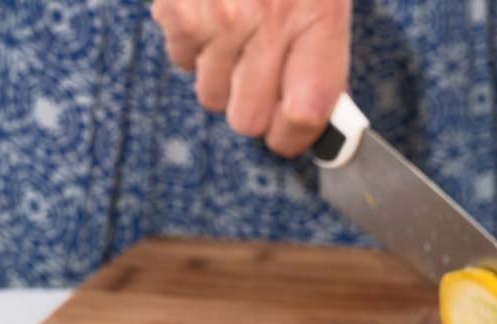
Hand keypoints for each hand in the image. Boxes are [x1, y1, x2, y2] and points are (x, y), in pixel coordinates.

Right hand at [151, 0, 350, 156]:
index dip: (295, 137)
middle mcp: (265, 21)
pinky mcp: (178, 10)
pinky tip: (207, 11)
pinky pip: (180, 60)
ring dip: (220, 75)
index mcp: (316, 12)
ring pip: (210, 95)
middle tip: (258, 83)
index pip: (305, 111)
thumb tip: (311, 112)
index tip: (291, 138)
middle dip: (251, 109)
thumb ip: (319, 48)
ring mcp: (216, 18)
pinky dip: (190, 45)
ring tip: (233, 31)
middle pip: (248, 119)